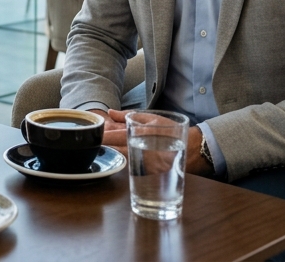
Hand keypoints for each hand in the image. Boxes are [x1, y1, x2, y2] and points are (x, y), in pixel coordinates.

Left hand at [97, 109, 213, 176]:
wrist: (192, 149)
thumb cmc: (171, 131)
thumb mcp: (151, 118)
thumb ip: (129, 115)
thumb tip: (110, 112)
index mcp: (142, 133)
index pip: (116, 136)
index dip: (103, 137)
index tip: (92, 135)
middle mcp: (142, 149)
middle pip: (115, 150)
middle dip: (104, 147)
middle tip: (92, 143)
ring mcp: (144, 163)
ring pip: (122, 159)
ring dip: (112, 154)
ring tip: (102, 149)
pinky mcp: (147, 173)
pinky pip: (131, 167)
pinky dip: (123, 161)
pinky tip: (117, 158)